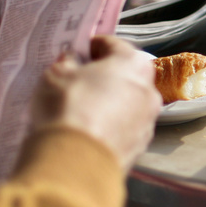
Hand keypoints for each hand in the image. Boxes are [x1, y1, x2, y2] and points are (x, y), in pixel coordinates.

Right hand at [30, 36, 159, 170]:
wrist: (76, 162)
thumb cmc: (69, 107)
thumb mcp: (56, 74)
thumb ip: (67, 62)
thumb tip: (72, 61)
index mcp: (133, 63)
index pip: (112, 45)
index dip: (91, 47)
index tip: (76, 53)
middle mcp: (149, 90)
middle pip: (124, 75)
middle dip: (102, 76)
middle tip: (76, 81)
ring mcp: (148, 121)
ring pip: (126, 104)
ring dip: (108, 103)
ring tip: (80, 109)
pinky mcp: (141, 147)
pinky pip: (123, 129)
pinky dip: (110, 127)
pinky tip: (88, 131)